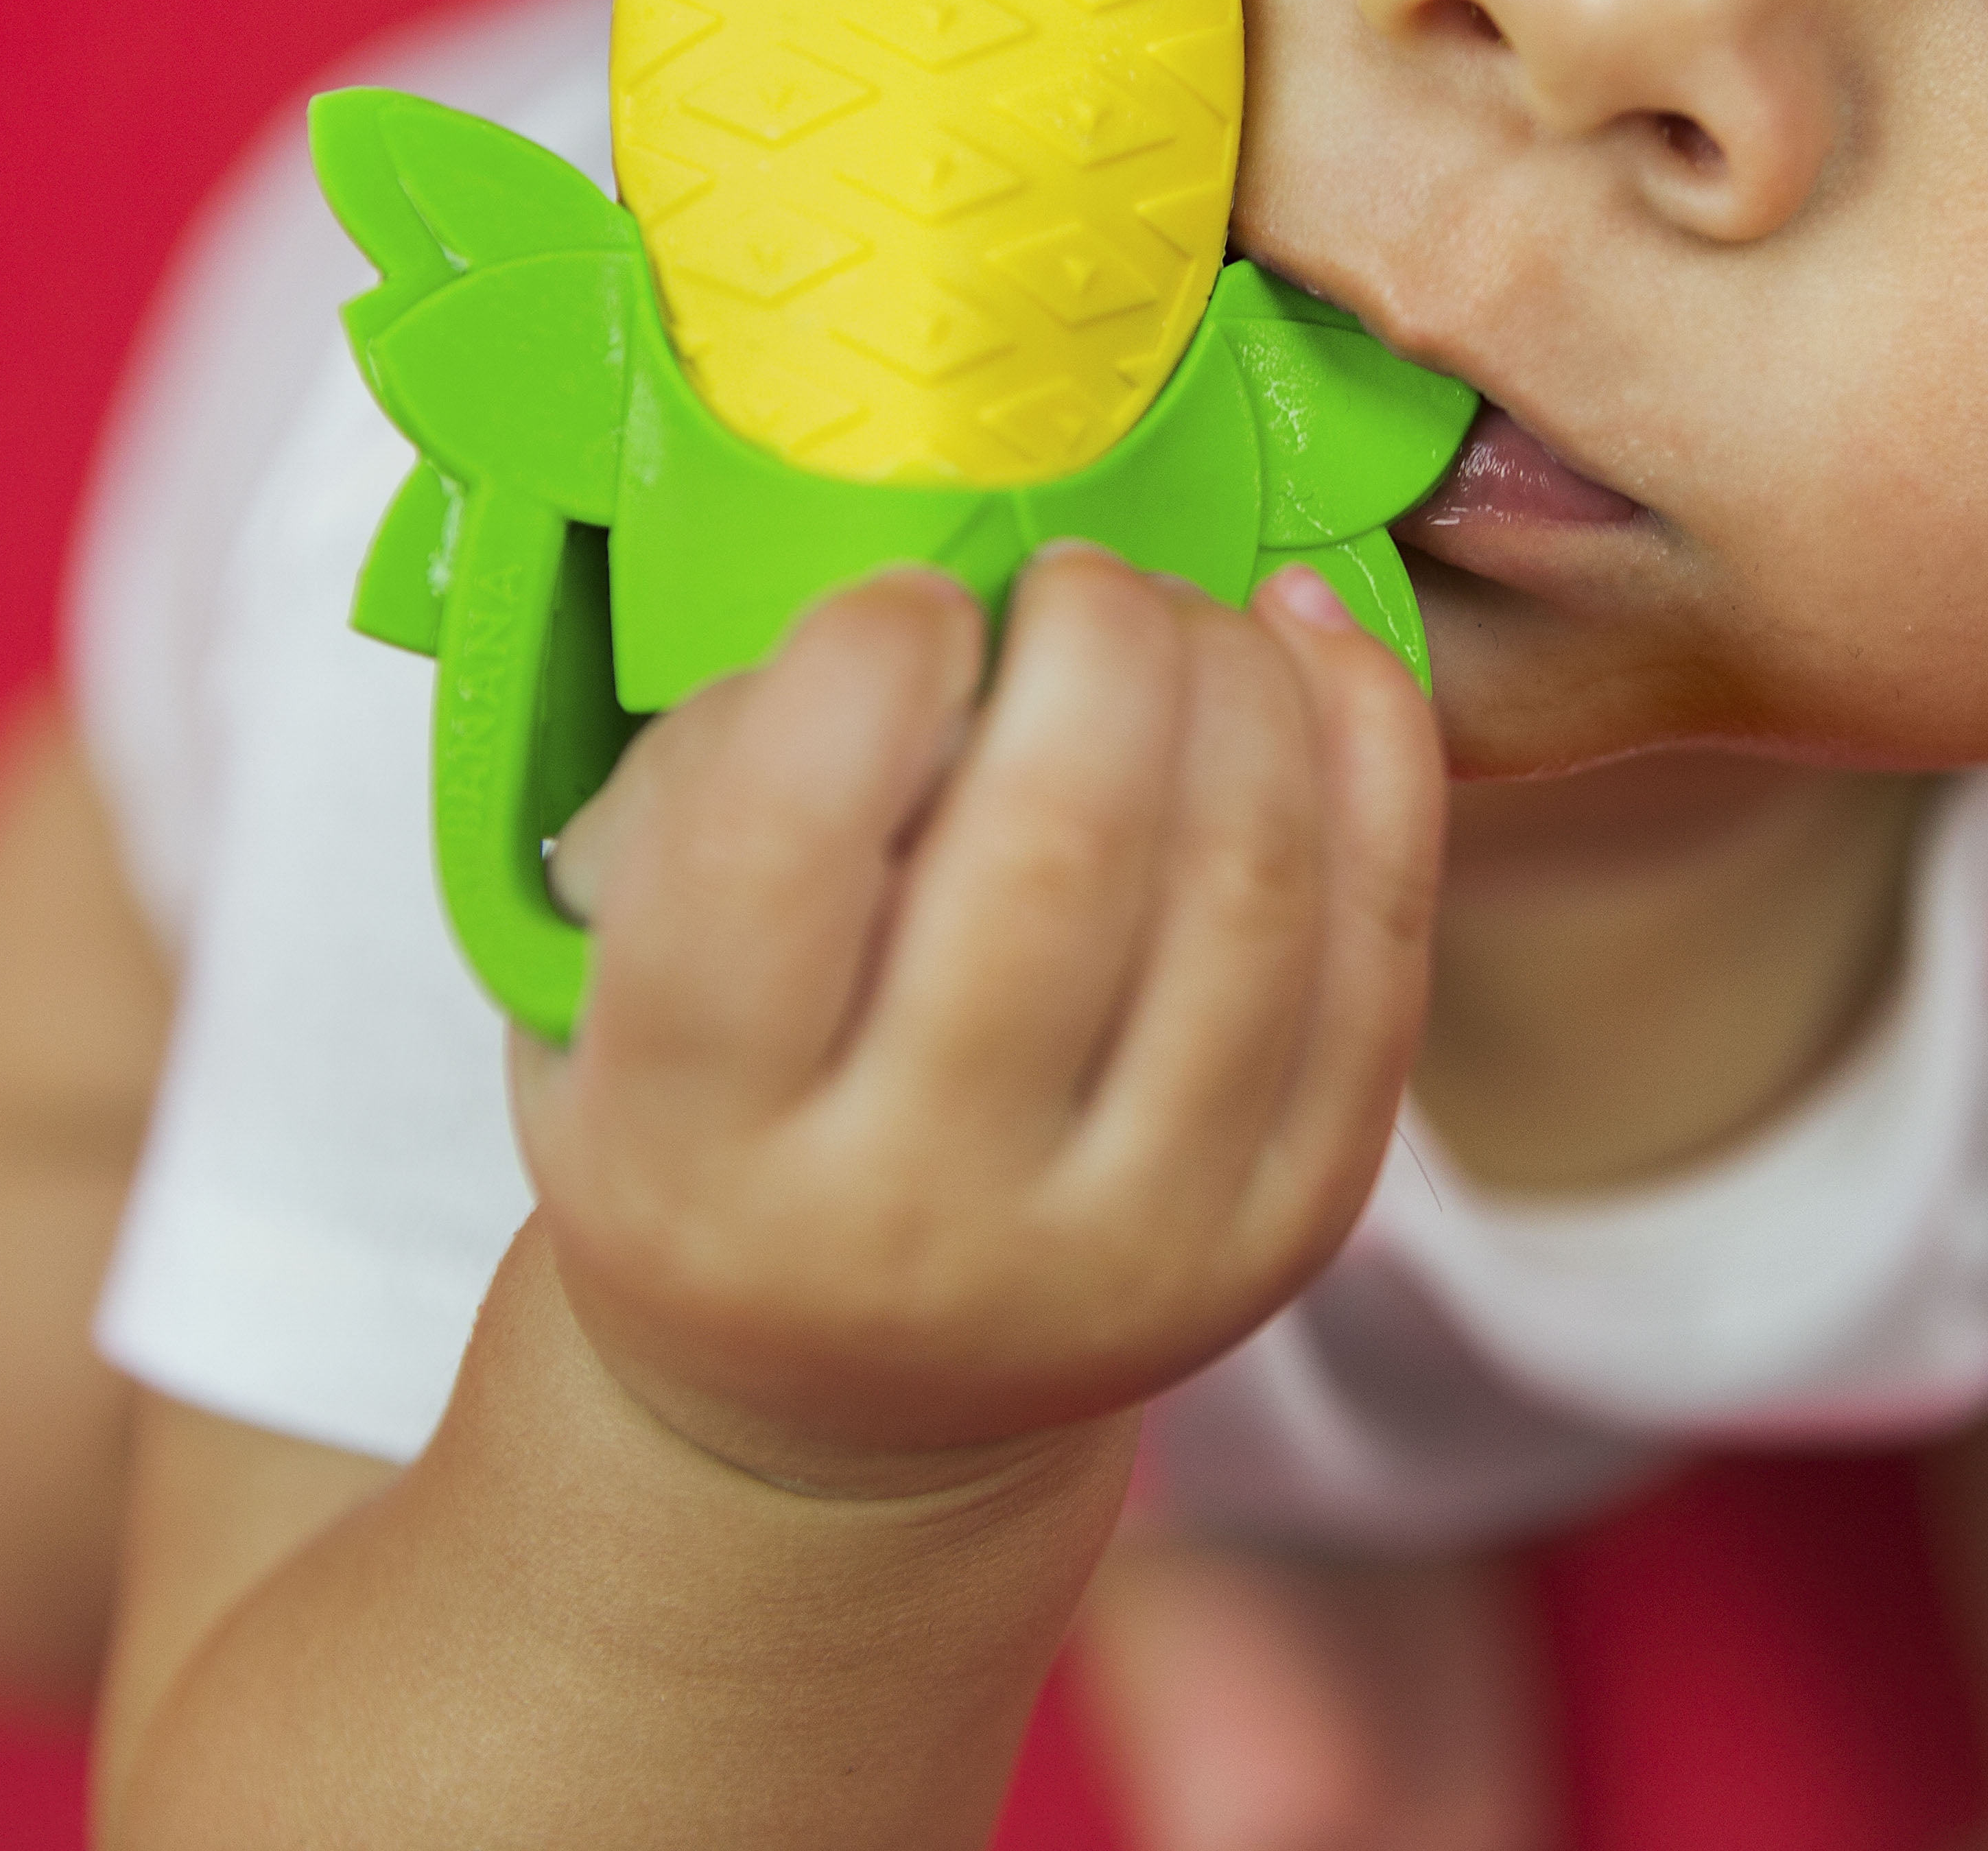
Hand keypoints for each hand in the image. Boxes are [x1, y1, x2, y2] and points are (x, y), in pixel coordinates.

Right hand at [518, 548, 1442, 1498]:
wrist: (849, 1408)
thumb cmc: (720, 1125)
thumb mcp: (611, 990)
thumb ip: (713, 796)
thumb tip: (931, 621)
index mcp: (693, 1153)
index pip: (775, 853)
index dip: (862, 661)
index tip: (906, 601)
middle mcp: (913, 1225)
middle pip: (1055, 852)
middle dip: (1096, 642)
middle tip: (1077, 579)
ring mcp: (1130, 1247)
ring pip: (1244, 889)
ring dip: (1239, 681)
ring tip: (1183, 616)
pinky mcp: (1291, 1231)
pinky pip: (1376, 953)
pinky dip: (1370, 754)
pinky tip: (1310, 649)